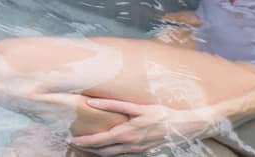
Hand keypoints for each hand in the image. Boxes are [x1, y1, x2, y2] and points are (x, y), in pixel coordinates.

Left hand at [69, 100, 226, 155]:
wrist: (181, 127)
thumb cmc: (160, 113)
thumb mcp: (137, 107)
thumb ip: (113, 104)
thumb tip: (93, 102)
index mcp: (126, 133)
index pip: (99, 140)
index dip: (85, 141)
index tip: (73, 140)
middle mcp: (129, 145)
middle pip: (103, 151)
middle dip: (88, 148)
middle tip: (75, 144)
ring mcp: (136, 150)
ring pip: (112, 155)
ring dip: (98, 153)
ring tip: (88, 148)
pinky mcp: (142, 151)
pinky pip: (123, 156)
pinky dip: (111, 154)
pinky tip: (108, 150)